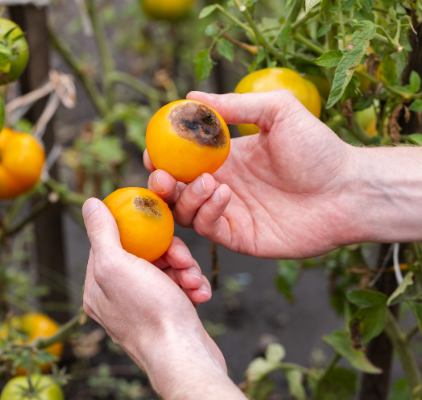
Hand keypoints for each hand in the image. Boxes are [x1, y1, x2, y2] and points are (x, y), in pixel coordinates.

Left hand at [82, 198, 244, 398]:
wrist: (184, 358)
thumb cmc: (149, 313)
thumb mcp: (117, 264)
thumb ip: (102, 232)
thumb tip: (90, 203)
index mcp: (97, 286)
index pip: (111, 243)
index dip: (133, 228)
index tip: (154, 222)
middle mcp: (116, 298)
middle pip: (143, 254)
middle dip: (169, 252)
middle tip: (182, 258)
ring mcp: (142, 307)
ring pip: (166, 270)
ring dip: (185, 269)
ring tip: (194, 281)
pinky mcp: (167, 316)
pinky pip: (179, 288)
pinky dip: (192, 286)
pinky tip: (201, 293)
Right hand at [146, 90, 362, 258]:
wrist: (348, 190)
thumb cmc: (318, 149)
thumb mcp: (278, 112)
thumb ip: (236, 105)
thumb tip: (191, 96)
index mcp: (224, 158)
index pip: (180, 159)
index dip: (162, 155)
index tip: (153, 149)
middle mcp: (220, 185)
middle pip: (174, 189)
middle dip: (161, 183)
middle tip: (163, 175)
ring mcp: (228, 212)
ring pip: (184, 211)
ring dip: (187, 196)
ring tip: (209, 181)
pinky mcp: (238, 237)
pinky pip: (207, 227)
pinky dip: (207, 211)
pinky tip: (225, 193)